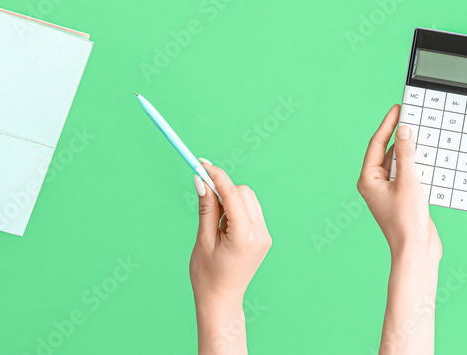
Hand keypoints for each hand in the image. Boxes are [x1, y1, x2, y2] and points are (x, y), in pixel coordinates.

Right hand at [190, 160, 271, 305]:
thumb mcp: (203, 240)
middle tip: (203, 195)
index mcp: (244, 237)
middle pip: (244, 193)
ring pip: (249, 199)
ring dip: (230, 199)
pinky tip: (223, 225)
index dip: (217, 176)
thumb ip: (206, 208)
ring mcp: (265, 236)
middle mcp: (260, 234)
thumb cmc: (207, 276)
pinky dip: (237, 209)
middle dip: (223, 189)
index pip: (233, 195)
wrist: (221, 302)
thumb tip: (202, 180)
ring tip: (214, 222)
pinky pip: (251, 211)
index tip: (201, 164)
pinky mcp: (264, 237)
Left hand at [357, 105, 440, 260]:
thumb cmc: (407, 222)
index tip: (397, 109)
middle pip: (386, 152)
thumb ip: (406, 155)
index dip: (388, 124)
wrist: (416, 252)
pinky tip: (427, 157)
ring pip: (398, 163)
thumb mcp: (408, 182)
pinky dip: (416, 165)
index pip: (377, 144)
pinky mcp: (402, 199)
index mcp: (368, 179)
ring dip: (409, 151)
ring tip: (421, 134)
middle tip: (411, 117)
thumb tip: (404, 132)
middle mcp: (375, 184)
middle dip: (399, 136)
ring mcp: (388, 192)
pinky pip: (407, 175)